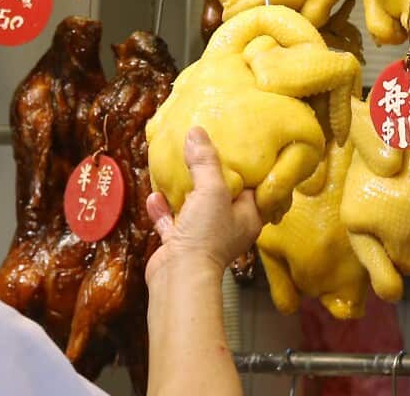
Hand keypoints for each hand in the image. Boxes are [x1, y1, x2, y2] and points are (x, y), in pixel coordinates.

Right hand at [145, 127, 262, 283]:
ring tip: (178, 170)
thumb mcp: (212, 190)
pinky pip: (172, 223)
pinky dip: (163, 210)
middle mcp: (228, 226)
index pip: (255, 187)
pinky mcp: (180, 245)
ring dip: (186, 192)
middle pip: (224, 196)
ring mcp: (203, 236)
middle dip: (213, 176)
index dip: (249, 167)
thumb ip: (205, 161)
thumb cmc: (206, 235)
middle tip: (205, 152)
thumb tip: (196, 132)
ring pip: (197, 209)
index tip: (240, 146)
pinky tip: (154, 196)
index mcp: (247, 215)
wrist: (179, 277)